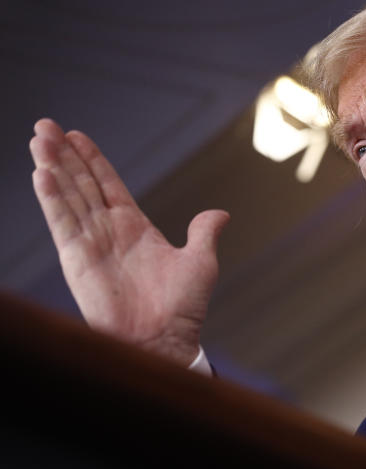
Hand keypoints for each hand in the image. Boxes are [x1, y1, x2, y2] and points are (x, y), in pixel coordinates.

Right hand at [29, 118, 228, 365]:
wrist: (166, 339)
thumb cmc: (184, 308)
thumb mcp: (200, 262)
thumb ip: (203, 233)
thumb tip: (221, 213)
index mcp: (135, 228)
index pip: (108, 184)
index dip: (92, 160)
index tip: (76, 135)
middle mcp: (108, 232)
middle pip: (81, 184)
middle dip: (64, 155)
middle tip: (45, 125)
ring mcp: (91, 244)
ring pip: (67, 197)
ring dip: (52, 168)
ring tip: (39, 138)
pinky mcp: (77, 260)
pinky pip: (62, 223)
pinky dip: (52, 199)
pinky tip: (42, 174)